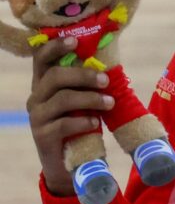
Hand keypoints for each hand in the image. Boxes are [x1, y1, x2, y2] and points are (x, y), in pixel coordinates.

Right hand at [27, 37, 114, 196]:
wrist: (66, 162)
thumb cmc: (77, 122)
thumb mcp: (81, 100)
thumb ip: (86, 84)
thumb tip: (109, 65)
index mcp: (44, 83)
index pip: (42, 58)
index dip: (55, 46)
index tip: (75, 41)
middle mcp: (36, 96)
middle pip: (55, 76)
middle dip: (83, 75)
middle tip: (106, 80)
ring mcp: (37, 116)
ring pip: (62, 99)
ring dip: (90, 99)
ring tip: (110, 103)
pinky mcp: (42, 135)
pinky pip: (63, 123)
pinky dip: (84, 121)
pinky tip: (96, 124)